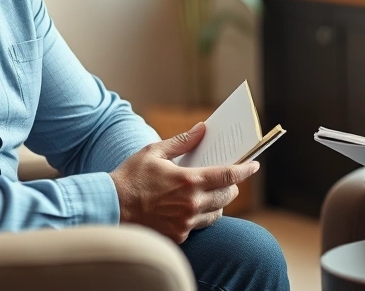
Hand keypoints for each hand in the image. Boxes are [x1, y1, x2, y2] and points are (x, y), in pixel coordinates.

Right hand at [109, 122, 258, 242]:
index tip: (254, 165)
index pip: (228, 175)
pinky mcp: (179, 235)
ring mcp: (186, 222)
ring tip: (211, 193)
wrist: (110, 207)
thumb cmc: (131, 176)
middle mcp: (191, 204)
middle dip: (232, 186)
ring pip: (216, 214)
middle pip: (227, 196)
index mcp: (189, 181)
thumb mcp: (154, 151)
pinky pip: (200, 226)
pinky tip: (192, 207)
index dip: (245, 170)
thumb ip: (182, 140)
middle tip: (229, 178)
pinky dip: (201, 216)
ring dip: (218, 203)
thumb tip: (202, 128)